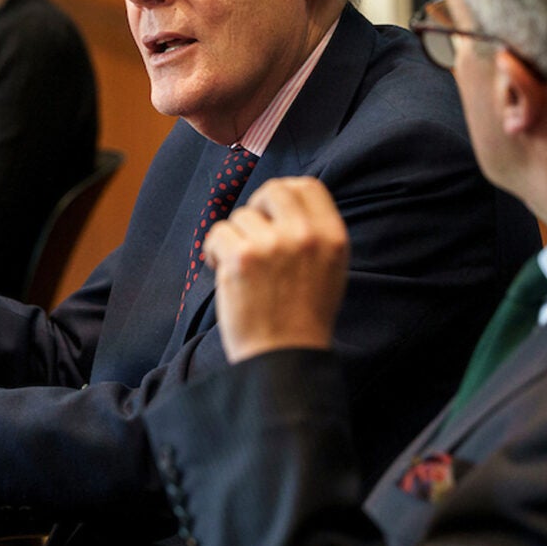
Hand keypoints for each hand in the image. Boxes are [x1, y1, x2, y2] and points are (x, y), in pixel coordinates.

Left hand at [202, 176, 349, 362]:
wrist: (284, 359)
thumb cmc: (303, 318)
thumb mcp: (329, 270)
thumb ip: (314, 234)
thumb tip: (284, 203)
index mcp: (332, 237)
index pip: (309, 186)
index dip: (286, 193)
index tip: (272, 211)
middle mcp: (306, 235)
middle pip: (273, 190)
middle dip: (256, 207)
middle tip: (250, 234)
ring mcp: (273, 244)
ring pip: (241, 216)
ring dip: (234, 239)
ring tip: (242, 270)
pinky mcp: (242, 257)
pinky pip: (218, 233)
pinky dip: (214, 252)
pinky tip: (223, 272)